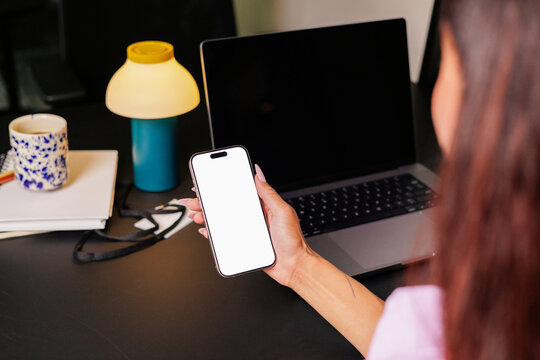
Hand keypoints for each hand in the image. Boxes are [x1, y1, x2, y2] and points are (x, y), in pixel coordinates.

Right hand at [180, 164, 308, 286]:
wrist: (293, 266)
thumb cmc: (292, 240)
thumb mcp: (282, 211)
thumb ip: (268, 193)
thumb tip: (259, 173)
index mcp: (261, 206)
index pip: (238, 192)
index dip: (222, 186)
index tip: (207, 181)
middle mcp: (253, 216)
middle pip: (225, 206)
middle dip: (207, 202)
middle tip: (193, 199)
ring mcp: (247, 230)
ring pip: (222, 220)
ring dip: (206, 216)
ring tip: (195, 214)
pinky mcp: (243, 243)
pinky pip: (224, 236)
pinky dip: (212, 232)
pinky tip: (205, 230)